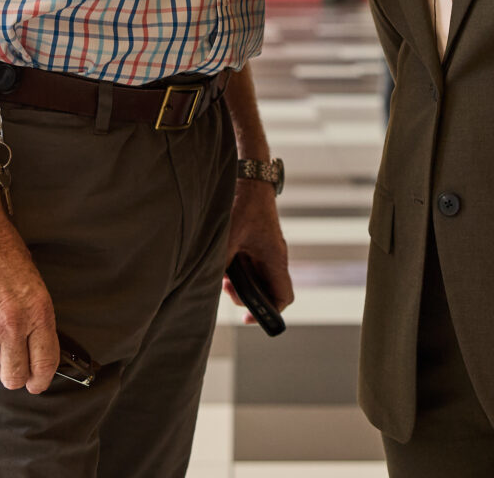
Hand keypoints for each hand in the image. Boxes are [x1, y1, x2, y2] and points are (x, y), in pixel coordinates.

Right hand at [0, 217, 58, 393]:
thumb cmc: (3, 251)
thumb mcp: (33, 282)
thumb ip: (35, 318)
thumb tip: (35, 350)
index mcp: (38, 312)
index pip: (44, 364)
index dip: (40, 380)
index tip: (36, 383)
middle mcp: (12, 324)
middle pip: (13, 377)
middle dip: (13, 375)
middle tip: (10, 365)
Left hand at [223, 180, 292, 320]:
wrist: (249, 177)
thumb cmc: (243, 203)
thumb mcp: (228, 235)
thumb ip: (222, 261)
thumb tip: (211, 282)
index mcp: (274, 258)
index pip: (283, 296)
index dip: (269, 312)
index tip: (248, 316)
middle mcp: (274, 257)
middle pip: (269, 291)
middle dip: (248, 297)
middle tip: (228, 288)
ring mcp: (267, 250)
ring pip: (259, 279)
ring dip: (242, 283)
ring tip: (223, 277)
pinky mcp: (258, 243)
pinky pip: (252, 266)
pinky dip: (240, 270)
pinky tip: (224, 264)